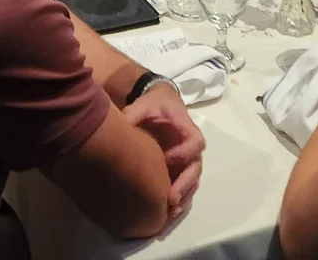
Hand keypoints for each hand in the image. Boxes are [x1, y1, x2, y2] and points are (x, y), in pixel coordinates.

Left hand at [124, 84, 205, 218]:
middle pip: (196, 168)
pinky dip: (180, 200)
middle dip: (185, 185)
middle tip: (170, 199)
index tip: (167, 159)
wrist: (158, 106)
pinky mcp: (180, 170)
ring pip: (192, 182)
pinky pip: (185, 187)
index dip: (184, 152)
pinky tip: (168, 213)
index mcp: (187, 128)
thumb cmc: (154, 105)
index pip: (195, 142)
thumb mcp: (144, 104)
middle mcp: (191, 147)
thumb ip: (134, 113)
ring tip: (169, 212)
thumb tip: (121, 124)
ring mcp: (187, 160)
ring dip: (183, 197)